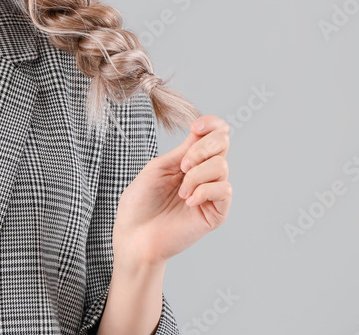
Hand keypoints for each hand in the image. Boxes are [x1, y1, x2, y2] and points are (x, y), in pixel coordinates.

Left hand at [112, 115, 231, 264]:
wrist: (134, 235)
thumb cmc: (139, 202)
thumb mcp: (157, 168)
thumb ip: (182, 151)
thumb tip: (201, 132)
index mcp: (189, 160)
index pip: (213, 134)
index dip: (211, 124)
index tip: (195, 126)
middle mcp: (203, 174)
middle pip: (223, 143)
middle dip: (203, 148)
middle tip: (182, 165)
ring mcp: (211, 193)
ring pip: (222, 167)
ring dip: (197, 175)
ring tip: (180, 192)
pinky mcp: (216, 213)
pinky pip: (224, 190)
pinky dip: (204, 191)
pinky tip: (188, 201)